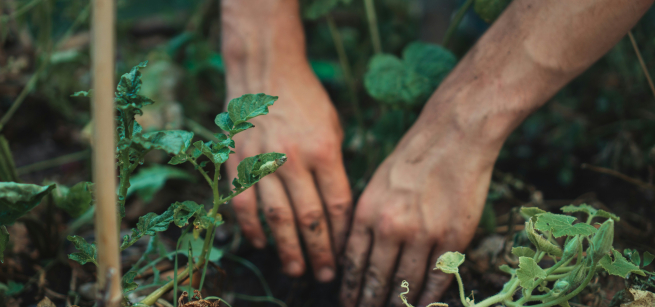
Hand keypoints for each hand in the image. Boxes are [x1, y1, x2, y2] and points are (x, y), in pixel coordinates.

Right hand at [224, 62, 351, 281]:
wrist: (265, 71)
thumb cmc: (306, 99)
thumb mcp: (333, 127)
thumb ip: (335, 166)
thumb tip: (337, 208)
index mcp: (324, 150)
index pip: (337, 205)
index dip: (342, 235)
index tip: (346, 254)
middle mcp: (293, 159)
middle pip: (309, 218)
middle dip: (320, 252)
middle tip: (325, 277)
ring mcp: (262, 161)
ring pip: (276, 218)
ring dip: (287, 249)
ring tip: (297, 270)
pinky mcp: (238, 161)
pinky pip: (244, 203)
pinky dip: (252, 228)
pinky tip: (261, 244)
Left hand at [339, 110, 497, 306]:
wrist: (453, 136)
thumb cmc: (412, 157)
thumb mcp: (376, 185)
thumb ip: (366, 220)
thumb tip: (357, 256)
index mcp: (367, 213)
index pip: (353, 264)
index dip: (350, 289)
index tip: (348, 302)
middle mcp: (391, 227)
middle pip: (376, 280)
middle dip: (368, 302)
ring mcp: (423, 234)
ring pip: (406, 284)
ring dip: (398, 304)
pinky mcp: (453, 237)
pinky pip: (437, 278)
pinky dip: (429, 297)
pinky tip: (422, 306)